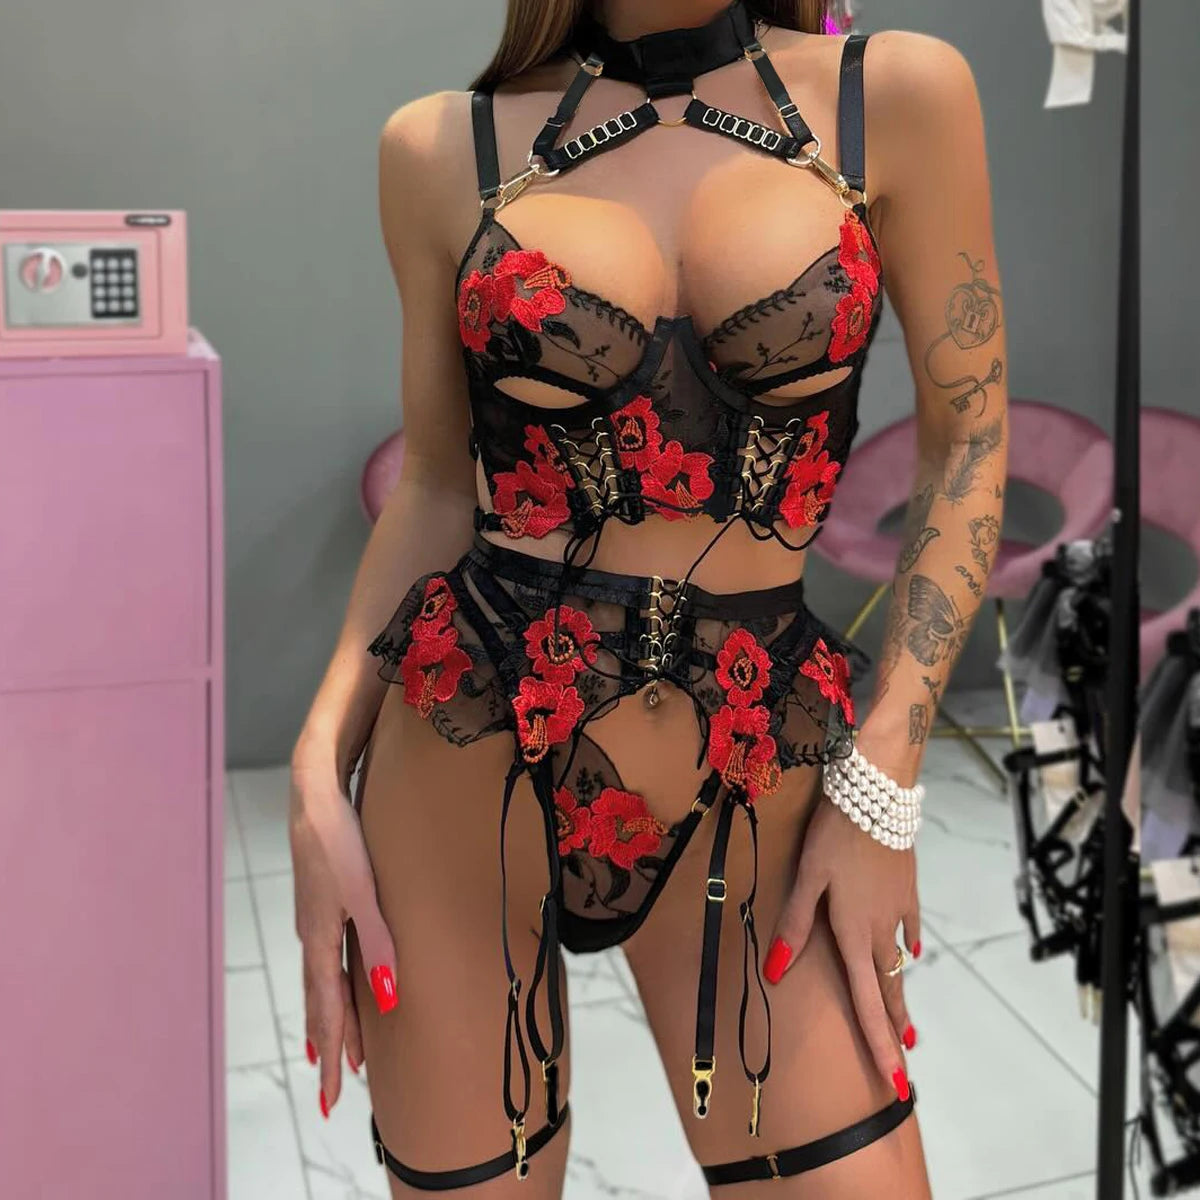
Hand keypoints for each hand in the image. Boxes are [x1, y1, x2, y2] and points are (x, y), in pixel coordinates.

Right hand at [289, 739, 398, 1118]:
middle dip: (330, 1047)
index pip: (327, 1011)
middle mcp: (313, 934)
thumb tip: (389, 997)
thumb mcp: (363, 891)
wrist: (314, 790)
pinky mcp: (323, 900)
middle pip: (321, 1004)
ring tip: (340, 1051)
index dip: (333, 1053)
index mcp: (320, 937)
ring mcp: (315, 917)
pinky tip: (341, 986)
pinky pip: (327, 959)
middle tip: (334, 1092)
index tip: (334, 1096)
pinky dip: (332, 986)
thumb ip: (379, 943)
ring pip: (324, 982)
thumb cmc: (339, 838)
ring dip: (332, 1019)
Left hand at [763, 797, 920, 1099]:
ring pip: (900, 964)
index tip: (895, 1081)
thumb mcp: (807, 878)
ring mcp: (900, 911)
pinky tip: (909, 953)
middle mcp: (882, 931)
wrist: (877, 796)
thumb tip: (775, 972)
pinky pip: (909, 931)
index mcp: (855, 935)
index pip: (868, 1003)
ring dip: (900, 995)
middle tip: (904, 1068)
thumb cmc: (836, 836)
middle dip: (895, 1031)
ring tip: (906, 1024)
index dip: (880, 1045)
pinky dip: (907, 948)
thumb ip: (793, 924)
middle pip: (889, 991)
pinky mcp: (908, 890)